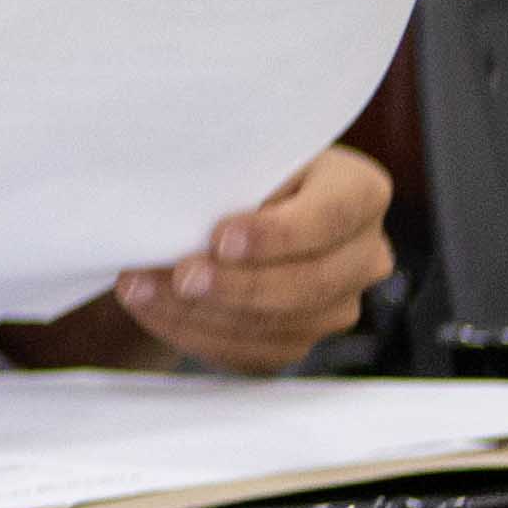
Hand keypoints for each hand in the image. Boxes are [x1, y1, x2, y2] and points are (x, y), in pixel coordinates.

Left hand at [106, 143, 393, 373]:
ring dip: (203, 313)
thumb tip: (183, 208)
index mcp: (360, 191)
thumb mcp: (241, 155)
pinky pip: (255, 352)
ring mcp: (339, 303)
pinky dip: (198, 334)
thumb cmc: (236, 170)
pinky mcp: (302, 339)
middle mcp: (364, 253)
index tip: (221, 238)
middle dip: (237, 284)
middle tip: (179, 276)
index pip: (332, 216)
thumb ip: (232, 176)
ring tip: (142, 289)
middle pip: (312, 282)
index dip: (278, 234)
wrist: (224, 206)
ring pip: (281, 325)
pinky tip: (155, 309)